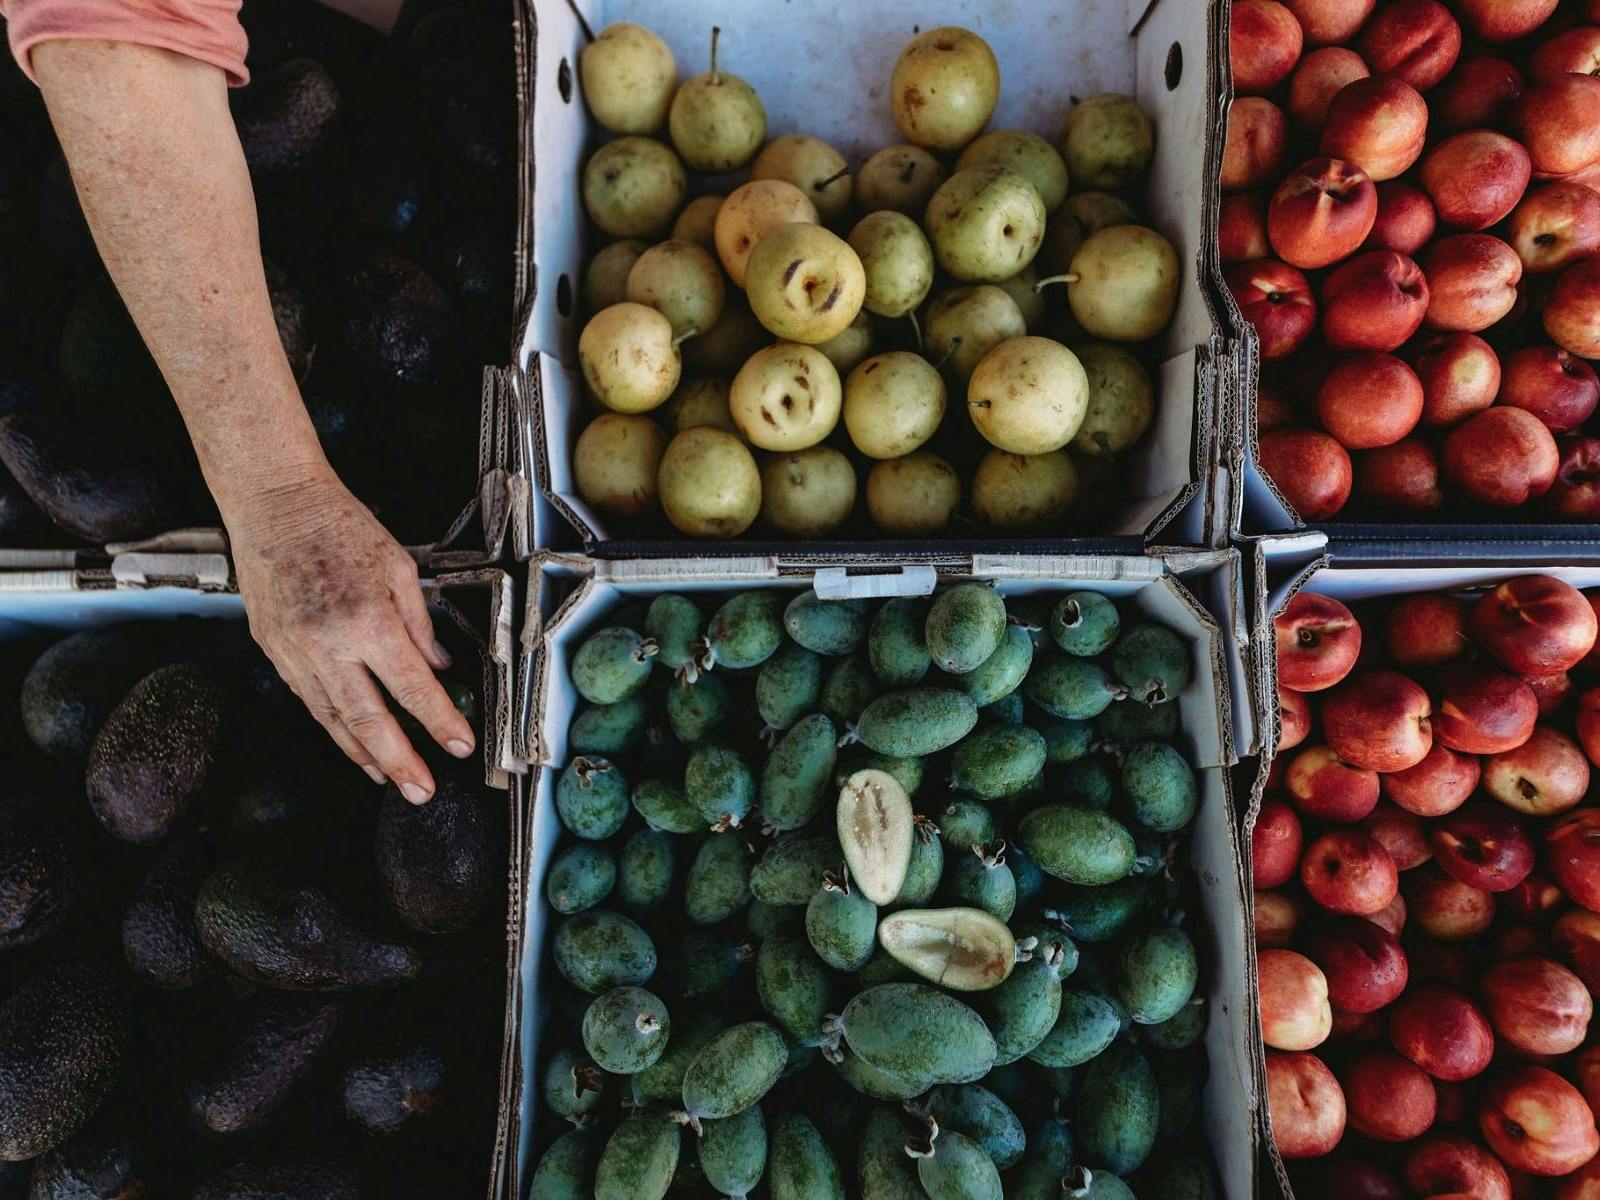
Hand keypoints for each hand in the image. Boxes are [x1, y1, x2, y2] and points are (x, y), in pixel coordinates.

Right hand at [227, 469, 475, 801]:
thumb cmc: (341, 527)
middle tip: (421, 791)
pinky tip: (352, 741)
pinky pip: (309, 698)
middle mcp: (328, 643)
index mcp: (368, 620)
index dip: (438, 722)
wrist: (275, 505)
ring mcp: (295, 651)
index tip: (459, 747)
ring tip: (389, 777)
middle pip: (367, 720)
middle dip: (399, 761)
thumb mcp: (399, 569)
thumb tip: (438, 670)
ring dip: (363, 754)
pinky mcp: (273, 649)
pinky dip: (334, 726)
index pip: (412, 687)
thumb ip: (421, 625)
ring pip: (332, 718)